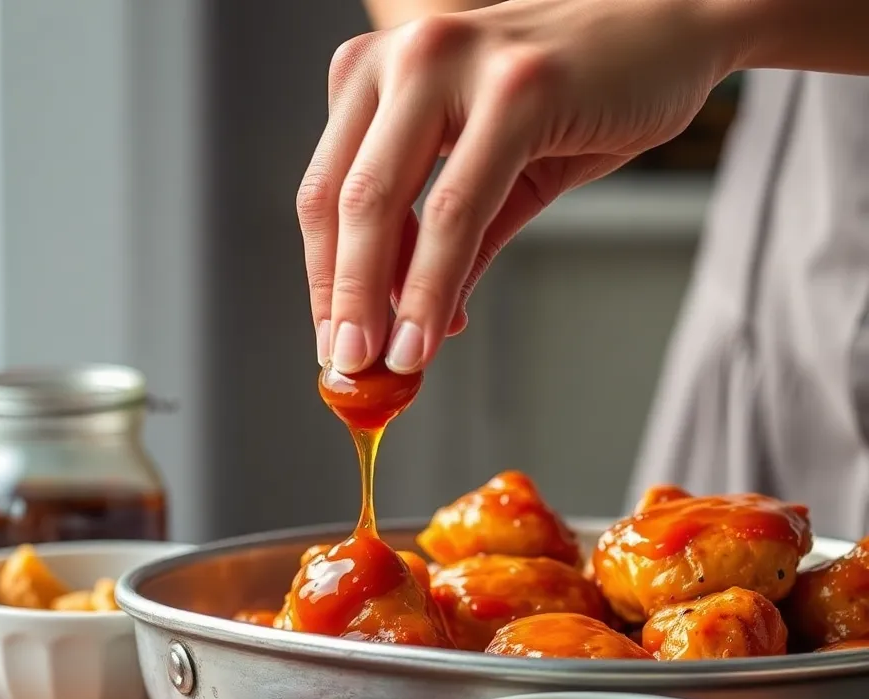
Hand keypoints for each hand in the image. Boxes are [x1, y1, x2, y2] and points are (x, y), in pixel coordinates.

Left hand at [297, 0, 739, 373]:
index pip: (326, 191)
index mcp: (380, 73)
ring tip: (389, 364)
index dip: (324, 277)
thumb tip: (409, 325)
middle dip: (340, 298)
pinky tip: (433, 332)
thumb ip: (450, 245)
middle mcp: (404, 56)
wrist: (674, 32)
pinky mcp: (516, 87)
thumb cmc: (578, 95)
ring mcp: (454, 61)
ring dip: (380, 301)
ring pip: (386, 205)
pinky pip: (457, 209)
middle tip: (348, 366)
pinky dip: (436, 283)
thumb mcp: (495, 174)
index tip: (333, 341)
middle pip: (341, 201)